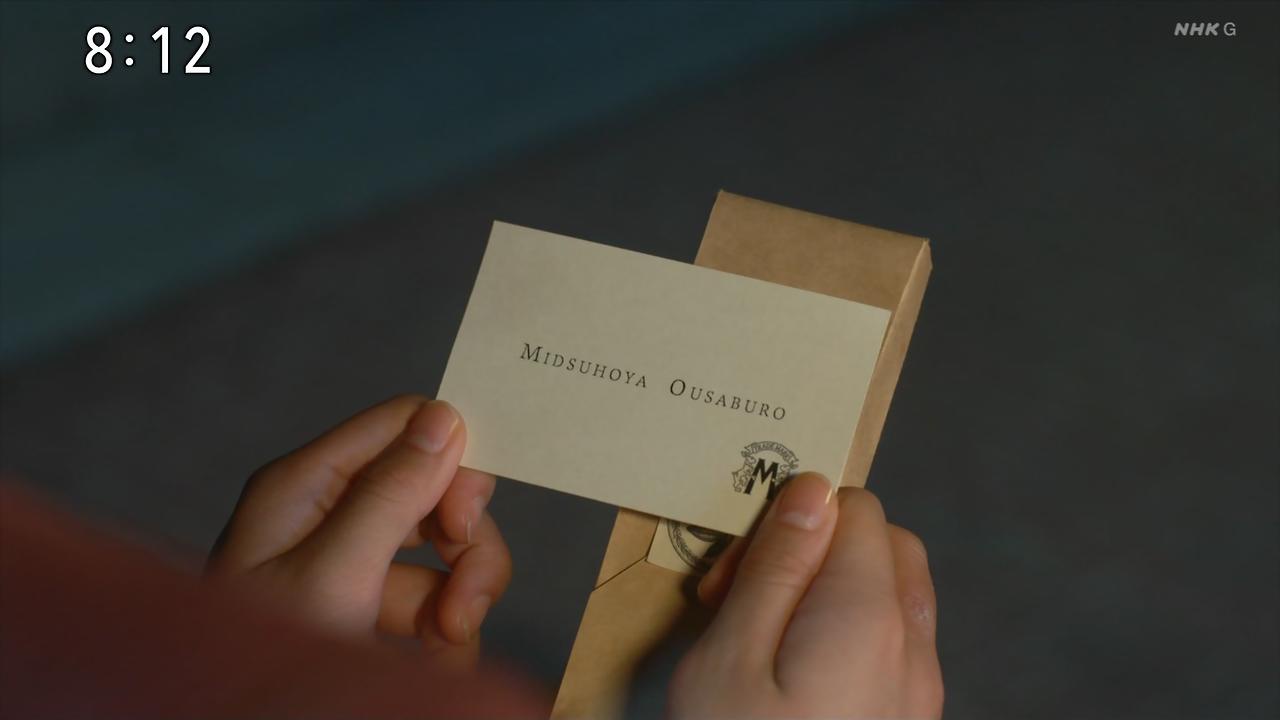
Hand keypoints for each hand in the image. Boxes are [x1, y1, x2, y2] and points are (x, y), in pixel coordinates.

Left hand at [207, 395, 507, 664]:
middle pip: (435, 492)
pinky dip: (448, 638)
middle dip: (465, 548)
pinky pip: (434, 605)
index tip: (464, 524)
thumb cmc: (256, 661)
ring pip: (444, 556)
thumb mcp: (330, 576)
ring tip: (444, 652)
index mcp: (304, 484)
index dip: (452, 463)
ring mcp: (349, 569)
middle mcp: (328, 515)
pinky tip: (433, 668)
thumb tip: (444, 418)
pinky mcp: (365, 616)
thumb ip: (389, 495)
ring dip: (462, 601)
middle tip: (463, 609)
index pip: (404, 425)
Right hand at [669, 473, 942, 718]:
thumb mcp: (728, 661)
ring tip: (767, 646)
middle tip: (744, 603)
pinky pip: (894, 652)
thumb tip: (813, 491)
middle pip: (884, 548)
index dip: (788, 526)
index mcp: (870, 615)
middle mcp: (914, 648)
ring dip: (833, 599)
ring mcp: (923, 693)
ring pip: (891, 600)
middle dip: (816, 554)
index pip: (854, 508)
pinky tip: (798, 682)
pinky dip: (850, 643)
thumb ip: (775, 569)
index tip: (734, 575)